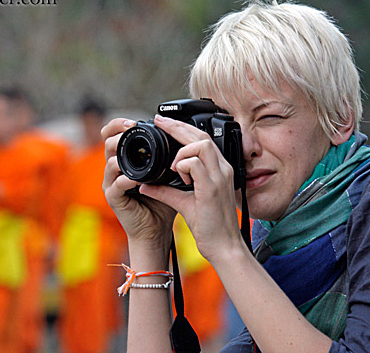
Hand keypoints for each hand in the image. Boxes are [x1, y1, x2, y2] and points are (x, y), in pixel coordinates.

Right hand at [101, 118, 176, 251]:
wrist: (157, 229)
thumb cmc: (161, 202)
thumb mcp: (166, 174)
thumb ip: (169, 156)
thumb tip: (183, 134)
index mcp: (126, 160)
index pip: (113, 134)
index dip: (119, 124)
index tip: (134, 122)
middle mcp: (115, 170)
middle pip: (107, 143)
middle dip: (119, 133)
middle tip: (132, 129)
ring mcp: (111, 184)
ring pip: (110, 162)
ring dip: (122, 154)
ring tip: (137, 153)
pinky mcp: (113, 198)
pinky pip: (116, 184)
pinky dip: (127, 179)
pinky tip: (138, 179)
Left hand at [139, 115, 243, 262]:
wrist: (224, 247)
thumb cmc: (209, 227)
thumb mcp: (183, 202)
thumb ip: (165, 190)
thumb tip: (145, 183)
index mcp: (219, 170)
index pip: (203, 139)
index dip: (183, 129)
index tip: (164, 124)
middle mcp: (223, 169)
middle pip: (201, 135)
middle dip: (178, 126)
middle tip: (159, 122)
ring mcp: (219, 177)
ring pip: (200, 144)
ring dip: (181, 150)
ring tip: (172, 165)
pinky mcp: (212, 188)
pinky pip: (194, 163)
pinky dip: (182, 165)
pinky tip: (178, 176)